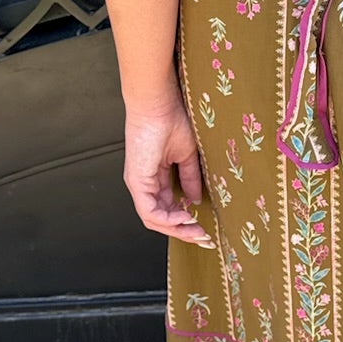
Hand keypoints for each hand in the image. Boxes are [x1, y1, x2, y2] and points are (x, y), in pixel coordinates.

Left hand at [124, 85, 215, 247]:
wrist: (159, 103)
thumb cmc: (172, 119)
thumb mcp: (187, 154)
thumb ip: (190, 177)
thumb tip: (195, 199)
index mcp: (154, 177)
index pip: (167, 208)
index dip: (185, 221)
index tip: (205, 227)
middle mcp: (144, 184)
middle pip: (160, 219)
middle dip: (183, 231)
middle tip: (204, 237)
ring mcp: (138, 184)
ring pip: (154, 220)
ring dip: (177, 229)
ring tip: (197, 230)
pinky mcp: (137, 182)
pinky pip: (150, 212)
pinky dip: (168, 219)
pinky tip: (186, 216)